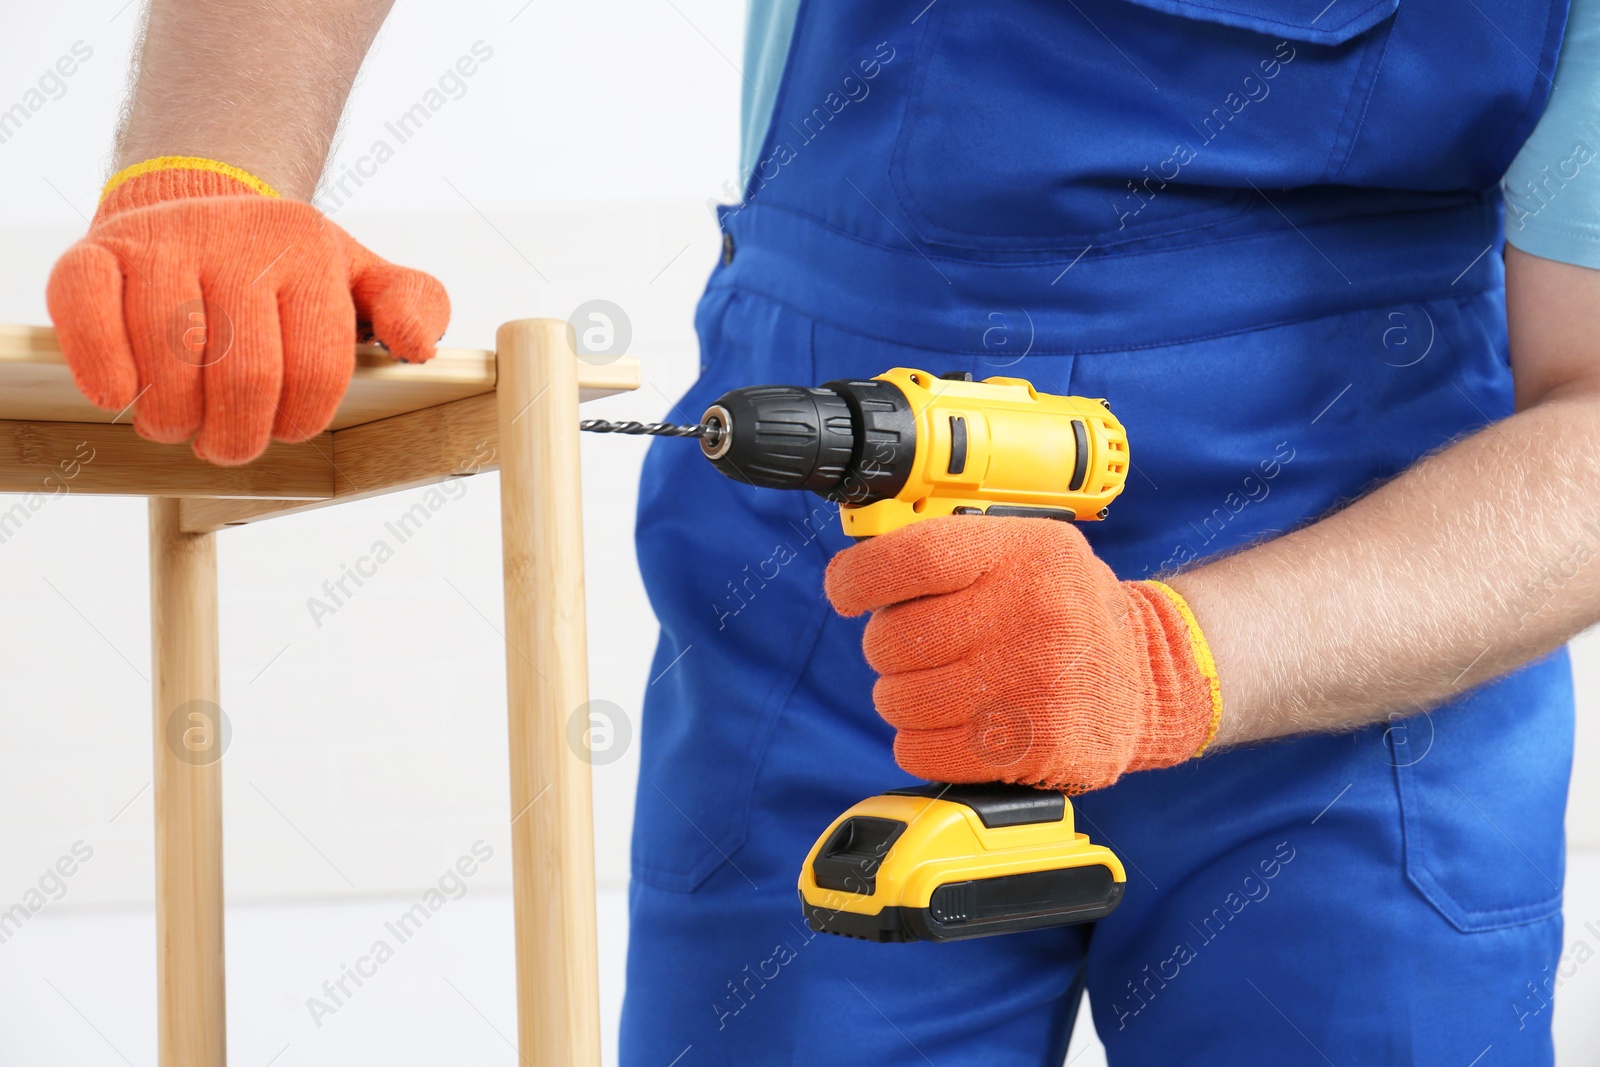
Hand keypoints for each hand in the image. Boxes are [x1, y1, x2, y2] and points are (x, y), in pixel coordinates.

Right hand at [47, 158, 449, 464]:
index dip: (298, 422)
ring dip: (172, 418)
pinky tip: (120, 395)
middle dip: (237, 434)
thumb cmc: (285, 268)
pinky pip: (89, 315)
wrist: (198, 205)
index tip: (282, 430)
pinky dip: (105, 371)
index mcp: (308, 249)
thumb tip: (419, 346)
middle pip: (246, 375)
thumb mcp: (361, 279)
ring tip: (178, 422)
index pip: (317, 369)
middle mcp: (238, 237)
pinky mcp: (96, 250)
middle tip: (225, 444)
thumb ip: (412, 306)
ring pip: (170, 358)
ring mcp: (164, 240)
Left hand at [824, 515, 1222, 791]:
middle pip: (893, 638)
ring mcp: (1033, 685)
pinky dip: (919, 742)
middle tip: (918, 648)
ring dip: (903, 697)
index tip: (847, 591)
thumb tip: (857, 571)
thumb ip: (949, 550)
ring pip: (899, 699)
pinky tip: (951, 725)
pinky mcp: (1031, 748)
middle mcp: (1030, 614)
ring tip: (942, 686)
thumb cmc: (1063, 609)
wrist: (1150, 676)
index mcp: (1022, 553)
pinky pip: (921, 751)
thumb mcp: (1025, 551)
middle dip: (888, 647)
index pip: (909, 558)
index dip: (858, 578)